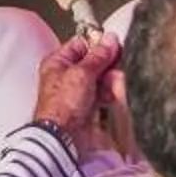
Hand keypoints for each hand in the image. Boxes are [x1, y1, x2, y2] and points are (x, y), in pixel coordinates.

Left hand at [30, 30, 121, 157]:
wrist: (63, 137)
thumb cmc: (62, 105)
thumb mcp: (82, 73)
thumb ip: (98, 56)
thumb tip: (110, 39)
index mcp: (58, 62)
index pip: (81, 44)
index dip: (98, 44)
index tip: (114, 46)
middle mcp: (65, 75)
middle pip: (92, 62)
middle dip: (107, 65)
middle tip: (117, 66)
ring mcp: (76, 92)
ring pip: (99, 78)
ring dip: (110, 80)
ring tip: (116, 83)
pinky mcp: (85, 106)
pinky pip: (101, 94)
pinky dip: (108, 93)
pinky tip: (113, 95)